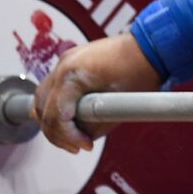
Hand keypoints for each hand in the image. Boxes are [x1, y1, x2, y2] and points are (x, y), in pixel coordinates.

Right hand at [31, 33, 161, 152]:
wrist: (150, 47)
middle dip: (58, 133)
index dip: (69, 137)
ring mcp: (64, 61)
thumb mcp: (117, 108)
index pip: (56, 116)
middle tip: (77, 146)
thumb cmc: (140, 72)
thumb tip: (82, 137)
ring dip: (53, 120)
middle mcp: (62, 66)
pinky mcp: (69, 61)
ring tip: (72, 136)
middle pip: (43, 109)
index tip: (86, 146)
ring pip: (42, 99)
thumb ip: (93, 126)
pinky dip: (56, 105)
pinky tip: (68, 119)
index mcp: (72, 75)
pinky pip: (53, 88)